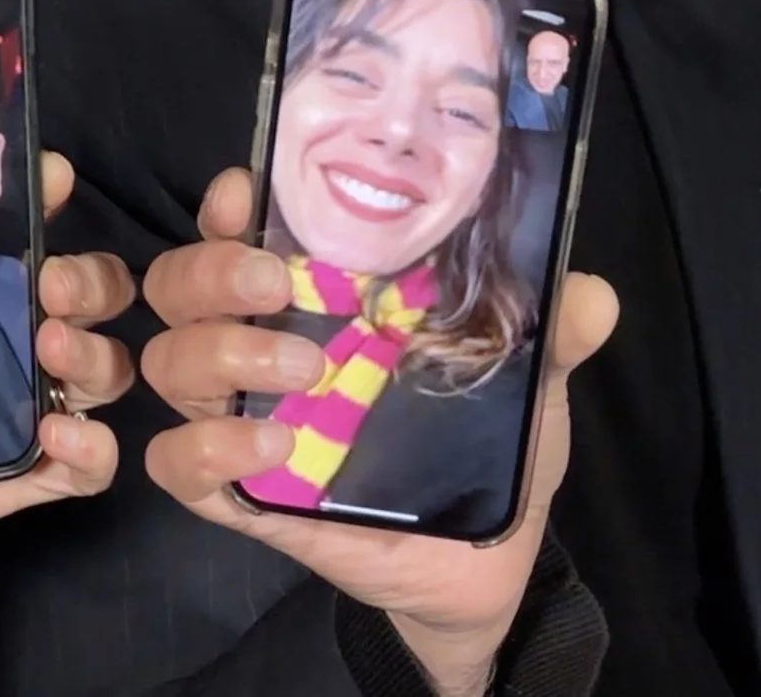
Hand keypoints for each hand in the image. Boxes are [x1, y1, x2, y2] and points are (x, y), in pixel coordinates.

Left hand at [0, 151, 138, 591]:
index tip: (47, 176)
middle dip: (90, 277)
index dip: (41, 193)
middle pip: (79, 295)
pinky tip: (57, 435)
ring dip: (95, 353)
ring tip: (51, 348)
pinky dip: (90, 453)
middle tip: (49, 283)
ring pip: (93, 373)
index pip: (6, 227)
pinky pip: (69, 474)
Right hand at [140, 168, 618, 694]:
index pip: (239, 227)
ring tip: (306, 370)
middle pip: (178, 285)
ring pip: (171, 363)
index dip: (228, 203)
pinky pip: (175, 464)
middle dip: (210, 270)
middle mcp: (260, 343)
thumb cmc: (486, 449)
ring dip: (220, 352)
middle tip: (273, 283)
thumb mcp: (526, 381)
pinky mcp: (241, 496)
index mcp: (315, 295)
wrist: (482, 567)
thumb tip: (589, 295)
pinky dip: (209, 447)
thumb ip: (550, 333)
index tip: (248, 193)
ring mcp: (242, 418)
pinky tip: (275, 448)